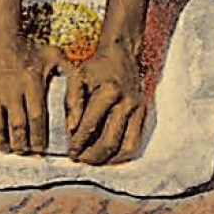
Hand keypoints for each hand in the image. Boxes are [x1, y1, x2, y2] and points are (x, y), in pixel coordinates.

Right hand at [0, 39, 61, 155]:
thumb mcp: (55, 57)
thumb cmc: (30, 50)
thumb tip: (73, 117)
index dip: (39, 139)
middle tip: (26, 151)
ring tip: (9, 148)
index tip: (41, 148)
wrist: (0, 38)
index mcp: (31, 82)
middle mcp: (10, 89)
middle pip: (17, 127)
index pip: (36, 118)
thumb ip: (70, 80)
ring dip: (3, 144)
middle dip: (23, 145)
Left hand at [64, 41, 145, 164]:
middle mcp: (127, 102)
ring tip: (92, 159)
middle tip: (79, 159)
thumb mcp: (77, 77)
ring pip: (126, 147)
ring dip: (108, 160)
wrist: (121, 54)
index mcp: (109, 91)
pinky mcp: (143, 113)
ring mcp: (138, 109)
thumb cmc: (96, 66)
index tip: (70, 153)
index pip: (91, 126)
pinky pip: (135, 142)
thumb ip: (71, 103)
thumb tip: (71, 131)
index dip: (78, 143)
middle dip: (91, 156)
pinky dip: (122, 154)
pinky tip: (108, 155)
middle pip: (109, 142)